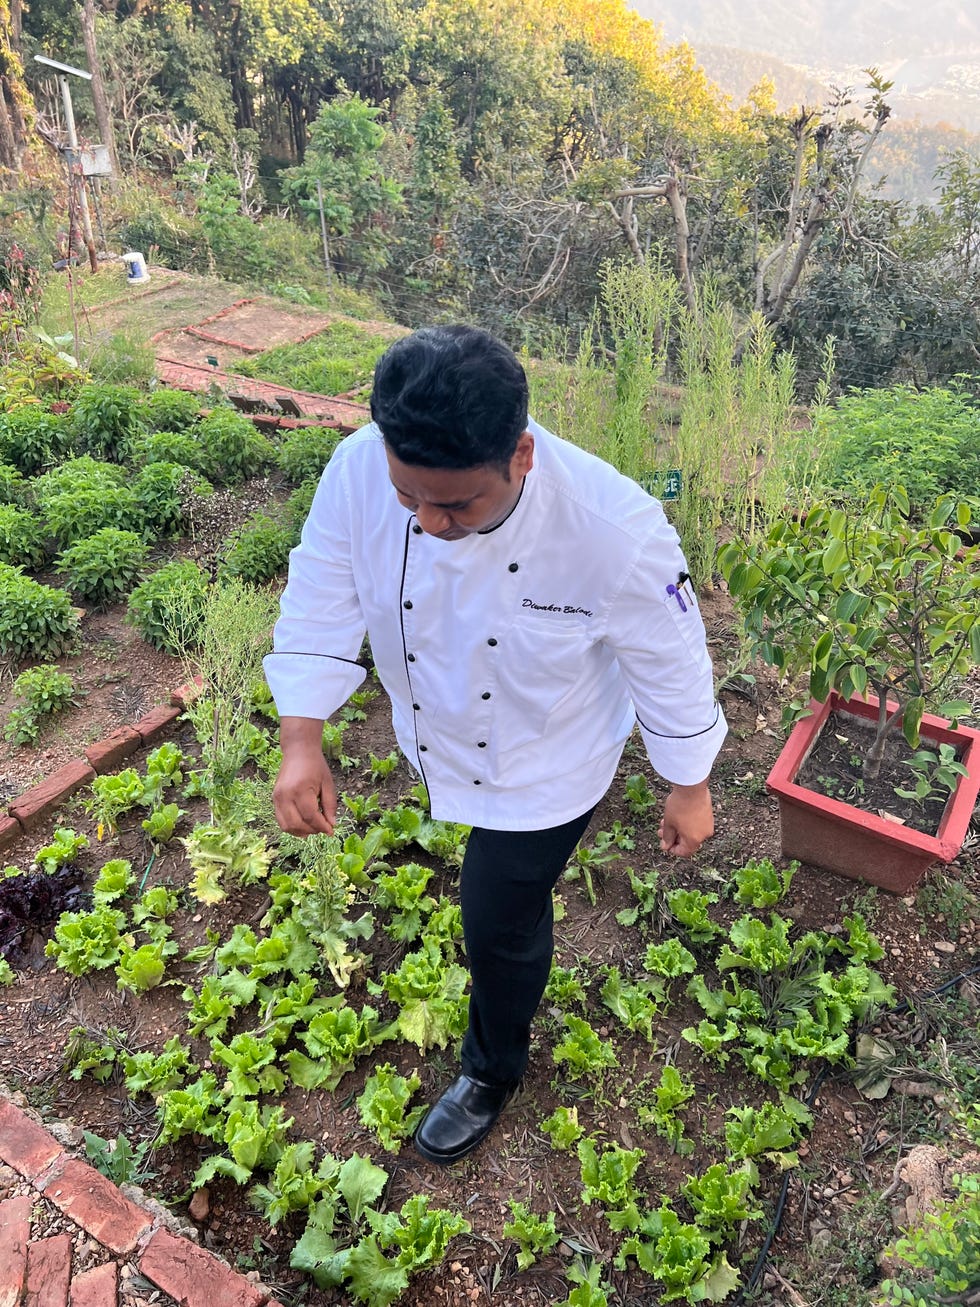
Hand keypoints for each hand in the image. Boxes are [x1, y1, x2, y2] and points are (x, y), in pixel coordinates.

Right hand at [273, 716, 336, 835]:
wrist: (298, 751)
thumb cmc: (315, 765)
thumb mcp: (328, 784)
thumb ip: (330, 805)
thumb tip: (332, 825)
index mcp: (300, 790)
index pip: (310, 816)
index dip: (322, 827)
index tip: (331, 831)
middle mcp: (285, 795)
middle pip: (297, 824)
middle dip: (312, 830)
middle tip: (323, 829)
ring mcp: (277, 798)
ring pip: (286, 826)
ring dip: (301, 831)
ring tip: (313, 828)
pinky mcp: (274, 799)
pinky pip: (281, 820)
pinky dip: (292, 827)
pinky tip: (303, 825)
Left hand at [659, 781, 713, 857]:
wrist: (692, 787)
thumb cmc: (679, 806)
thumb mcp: (669, 823)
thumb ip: (667, 837)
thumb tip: (666, 846)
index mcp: (694, 840)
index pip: (684, 852)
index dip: (672, 849)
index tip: (664, 843)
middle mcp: (704, 834)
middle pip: (687, 842)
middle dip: (673, 837)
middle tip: (662, 830)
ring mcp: (708, 824)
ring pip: (691, 832)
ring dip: (678, 829)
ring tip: (666, 821)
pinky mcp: (709, 815)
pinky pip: (697, 824)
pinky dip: (686, 823)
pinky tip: (676, 816)